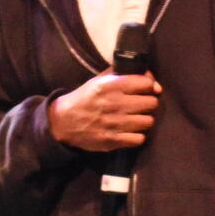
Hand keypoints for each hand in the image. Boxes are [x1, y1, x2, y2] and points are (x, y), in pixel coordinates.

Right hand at [48, 73, 162, 151]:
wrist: (63, 122)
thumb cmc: (85, 98)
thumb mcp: (99, 80)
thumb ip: (122, 74)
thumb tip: (149, 77)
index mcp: (110, 85)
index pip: (146, 83)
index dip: (149, 86)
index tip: (146, 89)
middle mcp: (114, 103)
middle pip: (151, 103)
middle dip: (148, 103)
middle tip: (141, 105)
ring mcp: (114, 124)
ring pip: (148, 121)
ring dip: (144, 120)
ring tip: (136, 119)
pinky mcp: (112, 141)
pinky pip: (139, 139)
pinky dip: (137, 136)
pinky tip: (131, 132)